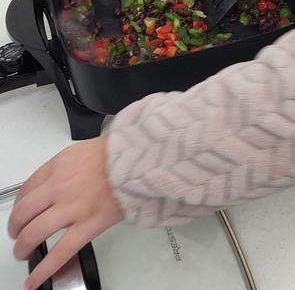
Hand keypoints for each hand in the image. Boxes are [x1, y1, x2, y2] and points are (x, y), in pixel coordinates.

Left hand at [8, 137, 124, 289]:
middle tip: (17, 235)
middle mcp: (60, 186)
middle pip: (23, 213)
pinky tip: (34, 280)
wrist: (143, 158)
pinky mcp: (89, 225)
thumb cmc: (118, 154)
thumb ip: (62, 169)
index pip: (25, 190)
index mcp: (59, 165)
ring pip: (34, 233)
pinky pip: (60, 252)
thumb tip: (50, 188)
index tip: (21, 214)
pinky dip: (43, 270)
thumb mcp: (82, 152)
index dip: (19, 206)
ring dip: (23, 247)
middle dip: (15, 228)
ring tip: (23, 253)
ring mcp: (73, 207)